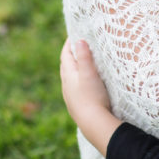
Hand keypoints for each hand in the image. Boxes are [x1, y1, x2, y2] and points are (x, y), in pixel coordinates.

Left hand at [60, 38, 121, 154]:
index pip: (65, 55)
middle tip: (77, 46)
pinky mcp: (77, 105)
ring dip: (74, 68)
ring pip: (69, 78)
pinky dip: (78, 80)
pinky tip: (84, 84)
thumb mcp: (89, 73)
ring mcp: (70, 96)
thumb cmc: (92, 96)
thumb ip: (84, 56)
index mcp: (68, 75)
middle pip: (65, 66)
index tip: (73, 35)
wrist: (93, 123)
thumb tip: (78, 40)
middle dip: (70, 55)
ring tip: (82, 63)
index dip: (69, 44)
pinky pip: (74, 88)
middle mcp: (66, 85)